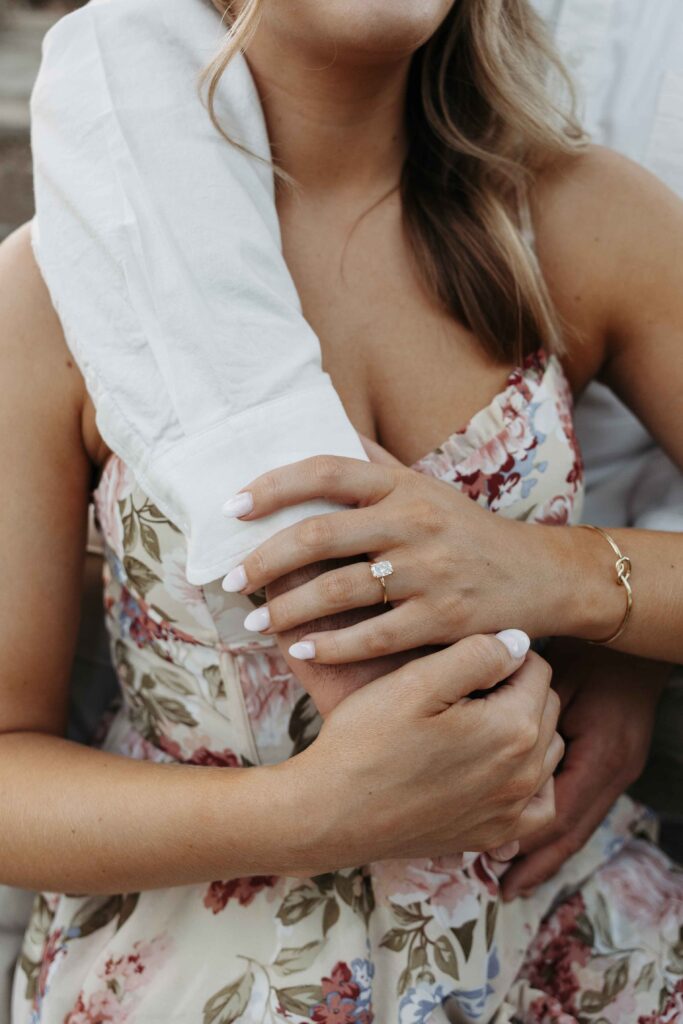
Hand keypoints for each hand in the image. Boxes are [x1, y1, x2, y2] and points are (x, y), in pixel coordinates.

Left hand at [221, 453, 567, 662]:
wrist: (541, 575)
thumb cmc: (470, 531)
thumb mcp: (428, 487)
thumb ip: (377, 462)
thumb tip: (328, 422)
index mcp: (403, 485)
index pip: (326, 470)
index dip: (272, 486)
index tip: (232, 507)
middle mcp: (413, 522)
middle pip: (320, 533)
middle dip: (264, 558)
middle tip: (230, 579)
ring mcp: (430, 572)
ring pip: (340, 589)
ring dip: (288, 608)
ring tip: (255, 621)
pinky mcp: (443, 619)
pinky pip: (373, 636)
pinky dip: (331, 646)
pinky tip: (301, 650)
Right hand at [278, 633, 563, 871]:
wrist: (331, 813)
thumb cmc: (367, 740)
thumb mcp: (416, 681)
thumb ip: (478, 655)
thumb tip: (519, 642)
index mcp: (513, 728)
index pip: (537, 668)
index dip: (501, 653)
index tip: (462, 659)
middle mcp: (526, 773)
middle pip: (546, 707)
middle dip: (515, 688)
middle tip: (462, 686)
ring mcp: (512, 810)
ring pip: (547, 750)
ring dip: (523, 728)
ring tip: (473, 719)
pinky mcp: (494, 835)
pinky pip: (540, 801)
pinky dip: (529, 779)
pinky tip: (496, 766)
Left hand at [501, 641, 668, 899]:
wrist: (633, 638)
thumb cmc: (589, 650)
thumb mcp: (557, 677)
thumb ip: (528, 712)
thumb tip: (486, 754)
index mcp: (600, 754)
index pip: (562, 811)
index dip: (528, 841)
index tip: (493, 862)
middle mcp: (614, 771)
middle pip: (574, 830)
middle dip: (539, 861)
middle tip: (503, 889)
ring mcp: (619, 771)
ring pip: (580, 823)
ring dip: (548, 850)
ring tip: (514, 877)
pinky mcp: (614, 765)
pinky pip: (584, 806)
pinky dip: (558, 827)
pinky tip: (536, 838)